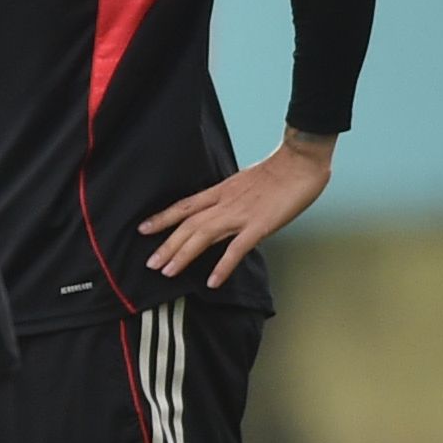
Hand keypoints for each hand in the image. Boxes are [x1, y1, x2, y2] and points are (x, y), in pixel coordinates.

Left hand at [139, 132, 333, 289]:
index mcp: (220, 191)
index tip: (143, 229)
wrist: (299, 162)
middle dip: (167, 245)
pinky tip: (212, 281)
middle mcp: (224, 203)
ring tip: (168, 272)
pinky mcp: (259, 226)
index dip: (162, 217)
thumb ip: (230, 197)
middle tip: (150, 263)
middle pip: (188, 225)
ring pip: (203, 235)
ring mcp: (240, 215)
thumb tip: (221, 210)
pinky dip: (223, 266)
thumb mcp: (243, 182)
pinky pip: (236, 249)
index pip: (184, 206)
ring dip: (183, 255)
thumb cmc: (278, 172)